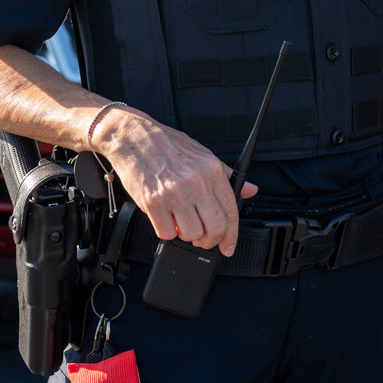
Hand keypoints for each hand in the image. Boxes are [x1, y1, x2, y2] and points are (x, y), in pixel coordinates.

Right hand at [94, 107, 253, 256]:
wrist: (133, 136)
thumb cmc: (167, 144)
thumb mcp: (203, 154)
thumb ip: (227, 175)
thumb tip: (249, 190)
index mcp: (212, 171)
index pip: (231, 211)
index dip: (232, 235)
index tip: (228, 246)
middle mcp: (196, 183)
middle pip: (215, 228)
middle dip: (210, 240)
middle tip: (203, 238)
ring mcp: (174, 194)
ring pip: (191, 234)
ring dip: (186, 234)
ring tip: (180, 222)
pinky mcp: (153, 203)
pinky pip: (166, 233)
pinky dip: (166, 231)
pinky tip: (165, 218)